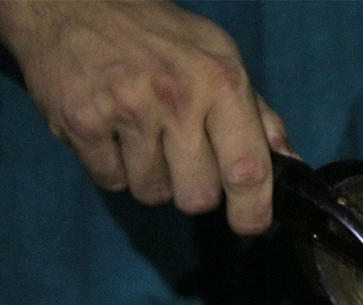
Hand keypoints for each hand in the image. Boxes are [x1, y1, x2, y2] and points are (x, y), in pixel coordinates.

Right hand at [0, 0, 292, 234]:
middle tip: (182, 157)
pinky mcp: (82, 121)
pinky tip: (112, 131)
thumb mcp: (219, 58)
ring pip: (152, 193)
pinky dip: (112, 167)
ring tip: (142, 134)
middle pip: (197, 196)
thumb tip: (290, 164)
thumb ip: (258, 115)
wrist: (71, 0)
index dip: (252, 212)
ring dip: (150, 176)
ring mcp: (127, 110)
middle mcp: (177, 97)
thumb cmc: (156, 34)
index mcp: (221, 82)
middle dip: (193, 189)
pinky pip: (111, 181)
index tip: (249, 224)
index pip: (248, 171)